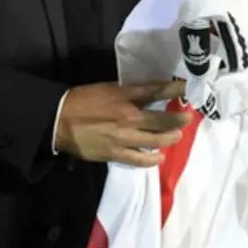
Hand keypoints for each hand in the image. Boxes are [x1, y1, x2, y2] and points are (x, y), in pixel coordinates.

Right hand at [55, 81, 190, 166]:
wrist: (59, 120)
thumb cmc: (83, 100)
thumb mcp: (109, 89)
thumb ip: (131, 93)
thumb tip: (151, 93)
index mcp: (125, 97)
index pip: (156, 91)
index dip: (174, 90)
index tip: (186, 89)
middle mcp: (128, 117)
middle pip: (162, 120)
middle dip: (178, 119)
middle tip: (187, 117)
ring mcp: (124, 138)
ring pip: (156, 140)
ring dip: (170, 138)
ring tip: (176, 135)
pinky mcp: (116, 154)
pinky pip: (139, 159)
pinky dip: (152, 159)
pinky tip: (159, 157)